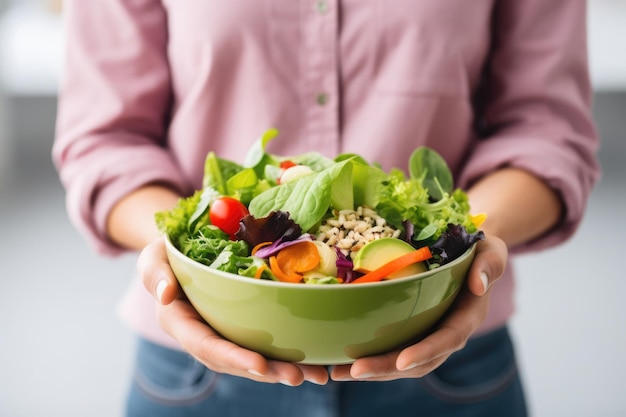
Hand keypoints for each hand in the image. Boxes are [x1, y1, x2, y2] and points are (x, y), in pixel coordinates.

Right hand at [137, 238, 329, 385]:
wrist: (181, 253)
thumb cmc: (167, 254)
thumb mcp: (153, 257)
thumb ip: (154, 273)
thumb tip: (166, 295)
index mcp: (181, 323)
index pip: (205, 345)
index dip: (232, 357)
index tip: (259, 365)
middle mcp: (204, 336)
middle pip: (236, 361)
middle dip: (267, 372)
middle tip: (298, 376)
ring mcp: (225, 335)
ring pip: (255, 359)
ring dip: (285, 370)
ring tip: (318, 375)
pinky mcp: (242, 328)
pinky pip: (265, 345)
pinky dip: (290, 354)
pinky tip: (318, 359)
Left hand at [330, 234, 507, 380]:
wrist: (469, 253)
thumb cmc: (478, 248)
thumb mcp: (491, 250)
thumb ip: (489, 265)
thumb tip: (478, 284)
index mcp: (467, 316)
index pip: (448, 339)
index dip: (426, 351)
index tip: (403, 361)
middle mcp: (447, 332)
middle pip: (419, 361)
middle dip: (387, 368)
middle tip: (354, 370)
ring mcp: (428, 335)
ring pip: (401, 362)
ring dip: (372, 370)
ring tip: (338, 372)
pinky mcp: (412, 331)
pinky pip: (392, 350)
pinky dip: (368, 357)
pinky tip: (340, 360)